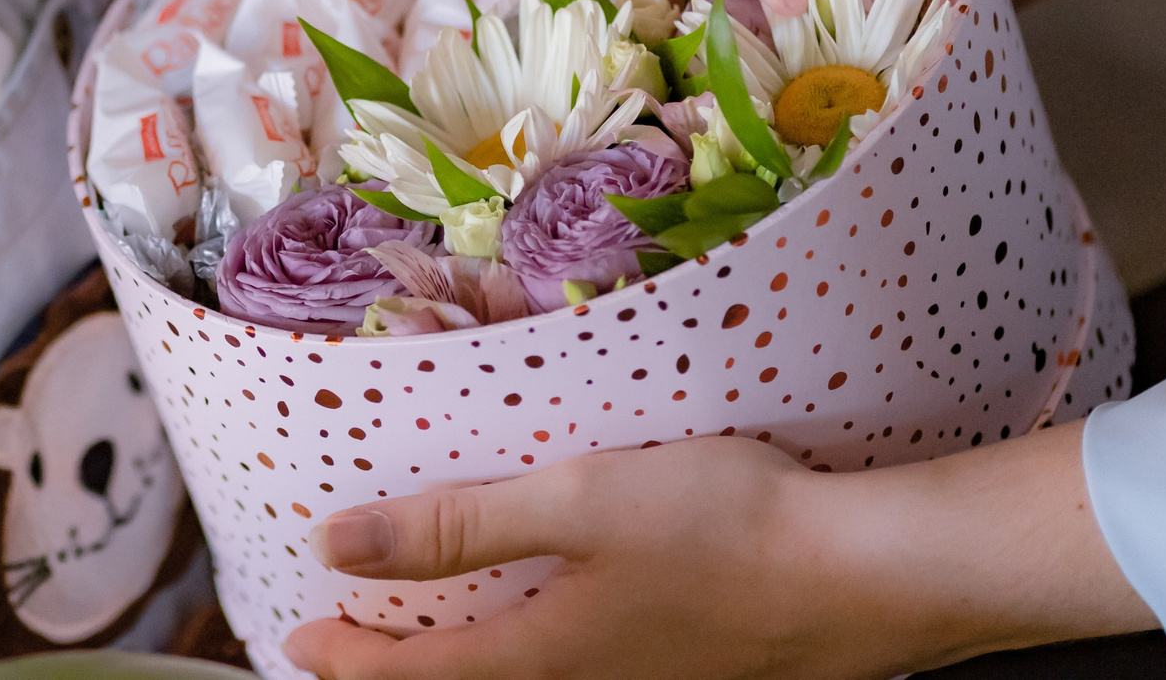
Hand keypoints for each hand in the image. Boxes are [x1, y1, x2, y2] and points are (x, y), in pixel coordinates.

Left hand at [282, 427, 1152, 679]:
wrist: (867, 572)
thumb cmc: (722, 531)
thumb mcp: (572, 502)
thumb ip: (455, 524)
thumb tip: (338, 546)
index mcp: (547, 654)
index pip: (420, 672)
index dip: (351, 656)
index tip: (297, 639)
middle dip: (405, 662)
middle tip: (352, 638)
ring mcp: (650, 674)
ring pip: (535, 670)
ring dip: (475, 648)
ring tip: (441, 616)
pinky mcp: (697, 655)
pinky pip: (592, 655)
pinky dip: (543, 633)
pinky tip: (562, 596)